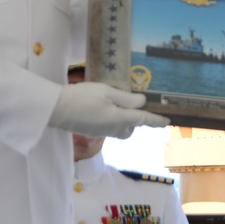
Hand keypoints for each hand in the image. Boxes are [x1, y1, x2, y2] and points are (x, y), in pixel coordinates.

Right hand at [49, 81, 169, 138]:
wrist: (56, 109)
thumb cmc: (81, 96)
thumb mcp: (106, 92)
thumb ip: (125, 98)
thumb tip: (142, 102)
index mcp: (118, 118)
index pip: (142, 120)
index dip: (156, 121)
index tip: (168, 122)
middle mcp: (112, 128)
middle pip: (131, 128)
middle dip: (137, 121)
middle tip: (137, 107)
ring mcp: (101, 132)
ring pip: (120, 131)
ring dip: (125, 123)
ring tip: (121, 107)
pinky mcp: (92, 131)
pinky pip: (109, 129)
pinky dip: (113, 122)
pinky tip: (106, 111)